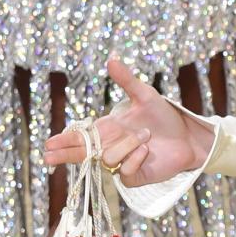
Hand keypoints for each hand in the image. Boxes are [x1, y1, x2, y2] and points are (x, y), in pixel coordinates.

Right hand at [43, 55, 210, 185]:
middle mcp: (111, 147)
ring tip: (146, 137)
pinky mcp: (135, 177)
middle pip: (81, 154)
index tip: (48, 144)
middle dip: (65, 154)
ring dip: (128, 145)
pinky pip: (125, 171)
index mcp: (108, 129)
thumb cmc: (165, 117)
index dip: (65, 140)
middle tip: (47, 157)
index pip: (80, 136)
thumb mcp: (145, 96)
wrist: (188, 136)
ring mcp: (121, 163)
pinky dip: (135, 159)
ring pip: (109, 158)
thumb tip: (111, 59)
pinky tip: (147, 152)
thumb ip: (127, 81)